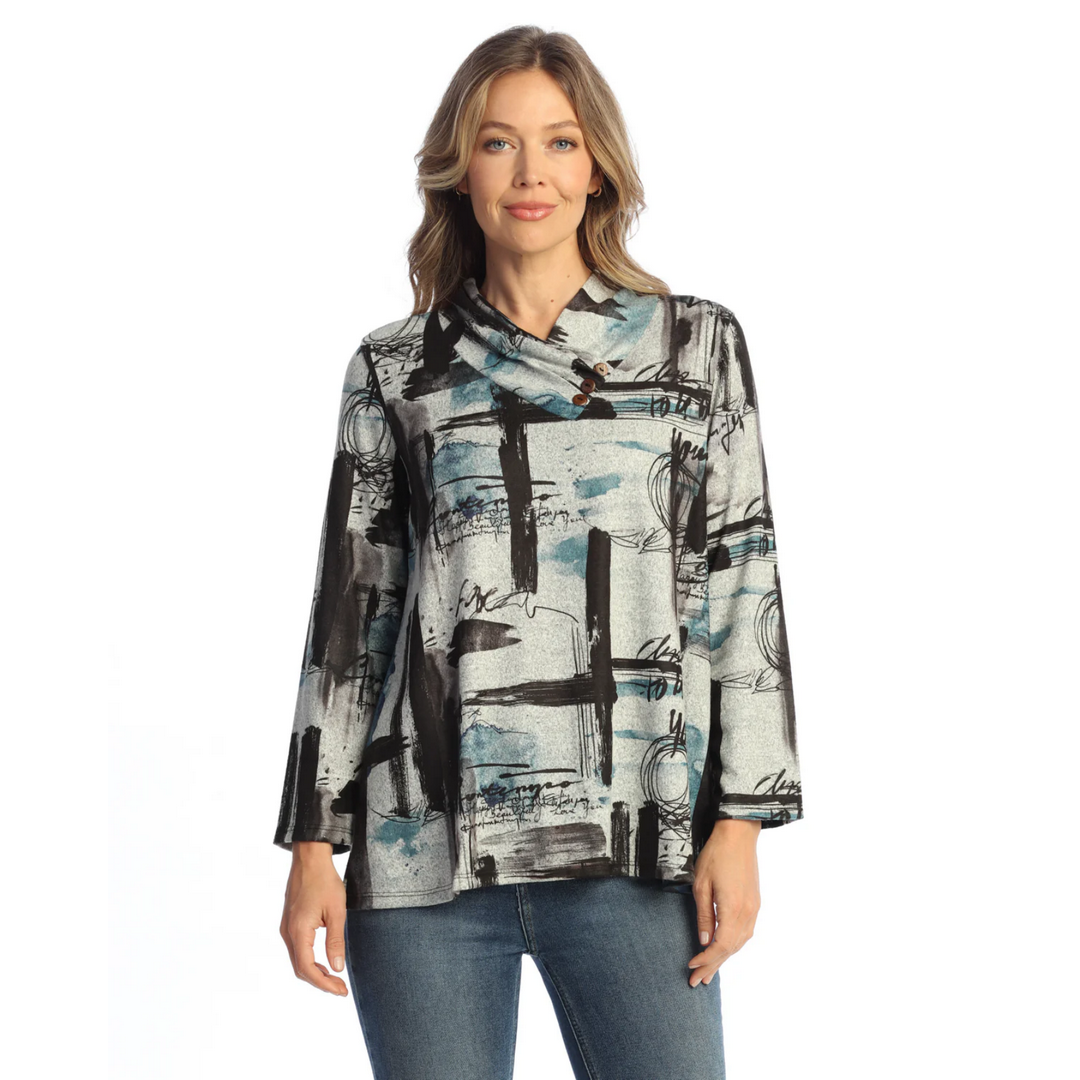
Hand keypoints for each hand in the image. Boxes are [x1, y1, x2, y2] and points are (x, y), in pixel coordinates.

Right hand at [279, 842, 349, 996]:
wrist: (309, 859)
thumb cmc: (325, 881)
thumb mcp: (336, 911)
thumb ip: (335, 941)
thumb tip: (336, 968)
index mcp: (299, 931)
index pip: (307, 969)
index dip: (324, 984)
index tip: (341, 990)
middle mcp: (287, 933)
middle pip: (300, 969)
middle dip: (320, 982)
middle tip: (341, 988)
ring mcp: (286, 928)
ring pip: (297, 960)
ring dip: (314, 972)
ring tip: (334, 978)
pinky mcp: (289, 923)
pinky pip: (296, 949)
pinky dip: (309, 960)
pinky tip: (323, 961)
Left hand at [687, 818, 761, 986]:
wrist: (739, 834)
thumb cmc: (716, 855)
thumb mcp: (701, 884)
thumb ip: (704, 915)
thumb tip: (703, 941)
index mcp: (733, 909)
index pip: (721, 946)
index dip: (706, 960)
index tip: (691, 968)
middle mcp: (748, 913)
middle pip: (731, 949)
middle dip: (713, 966)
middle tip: (697, 982)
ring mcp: (754, 908)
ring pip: (740, 943)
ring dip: (724, 958)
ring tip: (709, 972)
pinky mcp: (755, 902)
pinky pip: (745, 932)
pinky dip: (733, 945)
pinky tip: (724, 949)